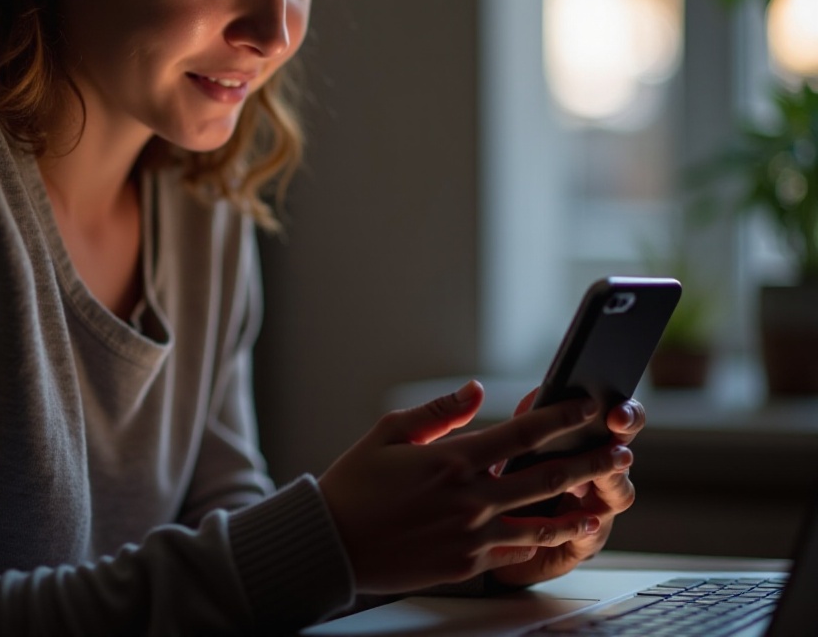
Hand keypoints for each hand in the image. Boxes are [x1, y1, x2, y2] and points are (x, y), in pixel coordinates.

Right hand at [318, 381, 615, 594]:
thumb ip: (440, 411)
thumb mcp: (390, 431)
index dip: (559, 416)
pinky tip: (558, 536)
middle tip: (620, 451)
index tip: (586, 405)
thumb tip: (476, 389)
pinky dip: (541, 542)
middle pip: (546, 477)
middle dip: (588, 461)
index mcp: (453, 460)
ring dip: (578, 508)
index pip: (521, 433)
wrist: (334, 543)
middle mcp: (471, 499)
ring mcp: (472, 536)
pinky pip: (515, 552)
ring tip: (604, 501)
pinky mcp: (468, 564)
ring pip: (541, 522)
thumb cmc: (358, 482)